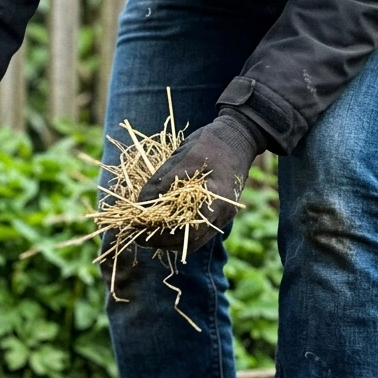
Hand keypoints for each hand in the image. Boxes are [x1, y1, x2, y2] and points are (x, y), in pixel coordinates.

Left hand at [137, 109, 268, 254]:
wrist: (238, 135)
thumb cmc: (210, 144)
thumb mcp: (182, 159)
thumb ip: (161, 183)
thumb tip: (140, 206)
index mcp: (215, 201)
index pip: (187, 233)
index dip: (160, 237)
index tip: (138, 231)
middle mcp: (222, 213)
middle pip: (190, 241)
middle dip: (162, 241)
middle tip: (139, 235)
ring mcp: (223, 213)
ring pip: (194, 238)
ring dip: (170, 238)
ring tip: (148, 231)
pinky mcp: (220, 210)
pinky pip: (199, 229)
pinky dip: (180, 230)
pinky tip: (164, 223)